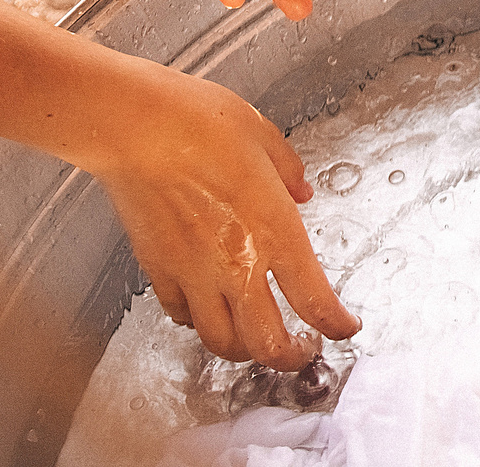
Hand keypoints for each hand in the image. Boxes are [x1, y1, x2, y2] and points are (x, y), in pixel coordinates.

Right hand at [89, 68, 355, 367]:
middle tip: (302, 350)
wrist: (135, 126)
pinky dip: (196, 322)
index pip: (316, 300)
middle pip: (269, 343)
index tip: (345, 327)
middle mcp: (236, 263)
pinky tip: (204, 310)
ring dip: (245, 350)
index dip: (336, 326)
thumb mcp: (262, 134)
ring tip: (256, 340)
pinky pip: (179, 314)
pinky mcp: (158, 270)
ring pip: (222, 342)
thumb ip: (288, 170)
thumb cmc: (199, 121)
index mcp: (275, 229)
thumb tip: (301, 191)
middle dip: (292, 357)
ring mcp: (193, 273)